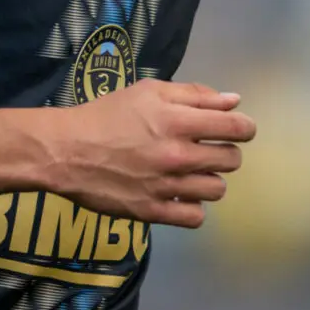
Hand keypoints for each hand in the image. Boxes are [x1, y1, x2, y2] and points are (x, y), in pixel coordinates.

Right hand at [42, 80, 255, 228]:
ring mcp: (166, 187)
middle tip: (205, 149)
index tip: (236, 129)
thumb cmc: (108, 115)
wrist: (66, 151)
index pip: (237, 129)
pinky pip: (196, 217)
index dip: (244, 128)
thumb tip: (234, 102)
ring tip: (190, 173)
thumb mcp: (148, 92)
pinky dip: (192, 207)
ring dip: (209, 179)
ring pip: (218, 189)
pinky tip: (179, 195)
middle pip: (232, 160)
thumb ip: (194, 95)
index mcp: (178, 121)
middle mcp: (178, 156)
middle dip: (225, 151)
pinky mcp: (153, 211)